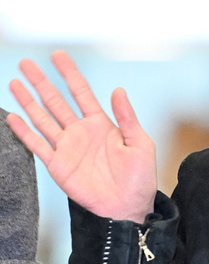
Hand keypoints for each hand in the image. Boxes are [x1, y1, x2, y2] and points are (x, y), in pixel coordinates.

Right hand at [8, 51, 157, 223]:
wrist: (128, 208)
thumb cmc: (140, 178)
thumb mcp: (140, 144)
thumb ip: (127, 118)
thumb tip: (118, 90)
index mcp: (102, 124)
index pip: (81, 92)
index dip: (70, 73)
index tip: (58, 55)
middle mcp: (81, 132)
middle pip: (56, 101)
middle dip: (41, 82)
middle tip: (26, 63)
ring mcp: (67, 148)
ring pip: (43, 119)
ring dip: (28, 101)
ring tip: (14, 83)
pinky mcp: (58, 166)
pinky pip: (37, 145)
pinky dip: (24, 132)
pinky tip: (13, 117)